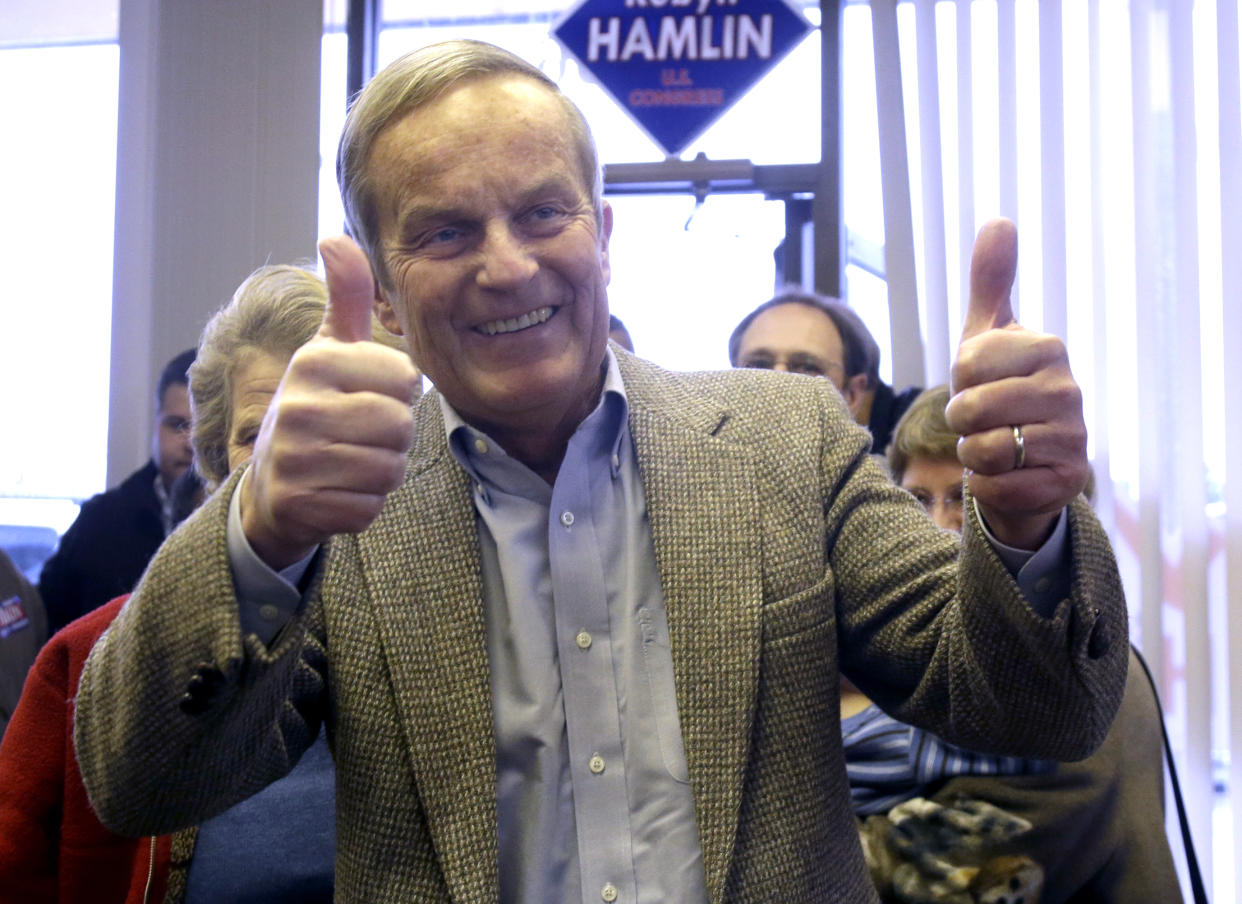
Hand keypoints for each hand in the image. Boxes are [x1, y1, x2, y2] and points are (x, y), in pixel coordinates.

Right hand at [240, 236, 419, 567]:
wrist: (269, 484)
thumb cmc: (315, 407)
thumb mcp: (328, 349)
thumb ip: (345, 297)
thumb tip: (335, 236)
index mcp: (313, 362)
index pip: (405, 379)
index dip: (400, 394)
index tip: (368, 396)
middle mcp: (298, 406)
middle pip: (400, 426)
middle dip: (393, 437)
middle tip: (362, 435)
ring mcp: (294, 458)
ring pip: (389, 469)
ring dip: (381, 471)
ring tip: (350, 459)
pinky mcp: (300, 504)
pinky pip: (369, 507)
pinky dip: (363, 504)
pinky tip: (337, 490)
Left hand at [945, 218, 1088, 548]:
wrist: (1028, 462)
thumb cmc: (1000, 390)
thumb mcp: (988, 337)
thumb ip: (991, 283)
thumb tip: (998, 219)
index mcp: (1048, 348)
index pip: (965, 365)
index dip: (958, 381)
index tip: (979, 383)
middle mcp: (1068, 391)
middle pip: (969, 409)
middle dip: (961, 422)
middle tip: (984, 421)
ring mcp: (1073, 438)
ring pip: (982, 451)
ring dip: (974, 455)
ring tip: (996, 446)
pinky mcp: (1066, 482)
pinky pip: (998, 488)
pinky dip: (987, 487)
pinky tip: (1007, 476)